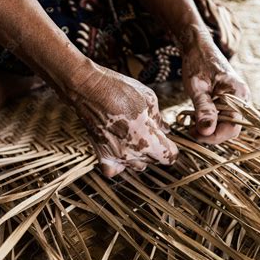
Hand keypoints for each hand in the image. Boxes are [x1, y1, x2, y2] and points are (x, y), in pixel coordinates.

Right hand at [68, 62, 178, 176]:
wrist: (88, 88)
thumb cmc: (118, 89)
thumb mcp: (148, 98)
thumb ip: (159, 118)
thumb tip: (164, 128)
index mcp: (147, 138)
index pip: (169, 157)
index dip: (170, 148)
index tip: (166, 140)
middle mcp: (132, 151)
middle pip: (153, 161)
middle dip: (155, 148)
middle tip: (148, 131)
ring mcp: (116, 155)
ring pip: (136, 166)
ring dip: (138, 155)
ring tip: (133, 138)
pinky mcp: (101, 154)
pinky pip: (113, 171)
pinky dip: (118, 165)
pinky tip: (119, 151)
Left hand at [182, 27, 249, 143]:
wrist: (197, 46)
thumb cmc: (197, 62)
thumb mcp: (197, 87)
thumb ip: (203, 109)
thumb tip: (207, 132)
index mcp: (238, 94)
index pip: (233, 128)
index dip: (214, 136)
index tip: (195, 134)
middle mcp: (242, 98)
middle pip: (231, 129)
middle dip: (211, 134)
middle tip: (190, 130)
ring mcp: (236, 100)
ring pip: (226, 124)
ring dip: (209, 128)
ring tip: (191, 123)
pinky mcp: (229, 100)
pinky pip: (222, 117)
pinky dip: (209, 121)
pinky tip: (196, 117)